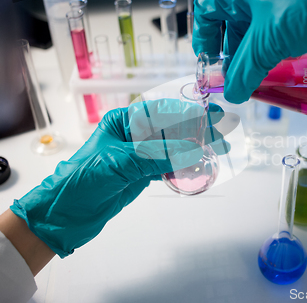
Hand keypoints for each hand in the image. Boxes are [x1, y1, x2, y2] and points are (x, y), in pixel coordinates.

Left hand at [10, 99, 227, 256]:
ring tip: (219, 149)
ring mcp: (138, 155)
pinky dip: (183, 167)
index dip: (187, 111)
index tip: (210, 113)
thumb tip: (192, 150)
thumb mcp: (120, 163)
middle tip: (222, 132)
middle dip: (197, 130)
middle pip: (170, 128)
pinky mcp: (141, 174)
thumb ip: (157, 156)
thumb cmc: (82, 180)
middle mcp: (132, 135)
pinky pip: (167, 166)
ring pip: (172, 148)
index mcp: (122, 122)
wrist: (65, 214)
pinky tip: (200, 166)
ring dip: (194, 148)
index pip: (161, 111)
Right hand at [193, 0, 306, 103]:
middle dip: (230, 52)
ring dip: (251, 57)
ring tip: (253, 78)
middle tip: (233, 76)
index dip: (203, 34)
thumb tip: (232, 92)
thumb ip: (243, 71)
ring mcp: (282, 5)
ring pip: (255, 33)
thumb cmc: (305, 10)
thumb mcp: (266, 44)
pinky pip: (275, 37)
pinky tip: (273, 71)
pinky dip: (270, 55)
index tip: (207, 59)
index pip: (209, 8)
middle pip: (232, 23)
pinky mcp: (299, 19)